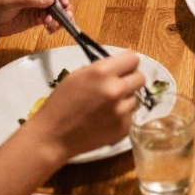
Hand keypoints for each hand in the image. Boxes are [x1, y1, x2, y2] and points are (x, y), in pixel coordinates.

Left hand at [0, 0, 71, 39]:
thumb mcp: (10, 0)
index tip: (64, 5)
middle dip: (65, 6)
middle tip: (64, 19)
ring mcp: (41, 1)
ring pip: (60, 7)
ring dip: (61, 17)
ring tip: (53, 25)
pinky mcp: (41, 14)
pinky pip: (54, 18)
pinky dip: (56, 24)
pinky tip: (49, 29)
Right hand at [26, 52, 145, 158]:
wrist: (53, 136)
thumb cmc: (61, 102)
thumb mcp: (78, 75)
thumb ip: (102, 68)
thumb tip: (122, 64)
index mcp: (102, 72)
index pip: (133, 59)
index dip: (127, 63)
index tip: (122, 69)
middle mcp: (116, 89)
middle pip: (140, 77)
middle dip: (130, 79)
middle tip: (118, 85)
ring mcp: (122, 110)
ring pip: (136, 97)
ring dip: (125, 99)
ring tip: (107, 105)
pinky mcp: (125, 127)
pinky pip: (130, 114)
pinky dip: (121, 115)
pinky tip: (105, 119)